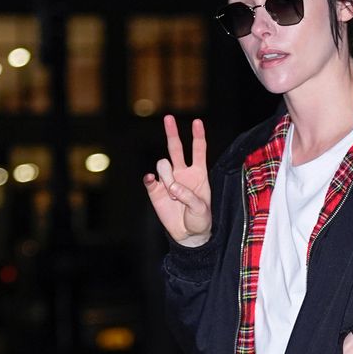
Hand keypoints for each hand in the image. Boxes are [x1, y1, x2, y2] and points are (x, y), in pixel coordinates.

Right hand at [143, 115, 211, 244]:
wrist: (188, 235)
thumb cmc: (199, 219)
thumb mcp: (201, 209)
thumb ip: (188, 196)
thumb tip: (171, 187)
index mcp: (198, 174)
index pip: (198, 150)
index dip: (198, 136)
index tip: (196, 121)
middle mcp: (182, 173)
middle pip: (176, 148)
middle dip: (172, 132)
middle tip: (168, 118)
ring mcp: (168, 180)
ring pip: (163, 164)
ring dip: (167, 177)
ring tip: (173, 196)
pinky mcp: (156, 191)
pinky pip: (150, 179)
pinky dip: (151, 179)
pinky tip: (153, 180)